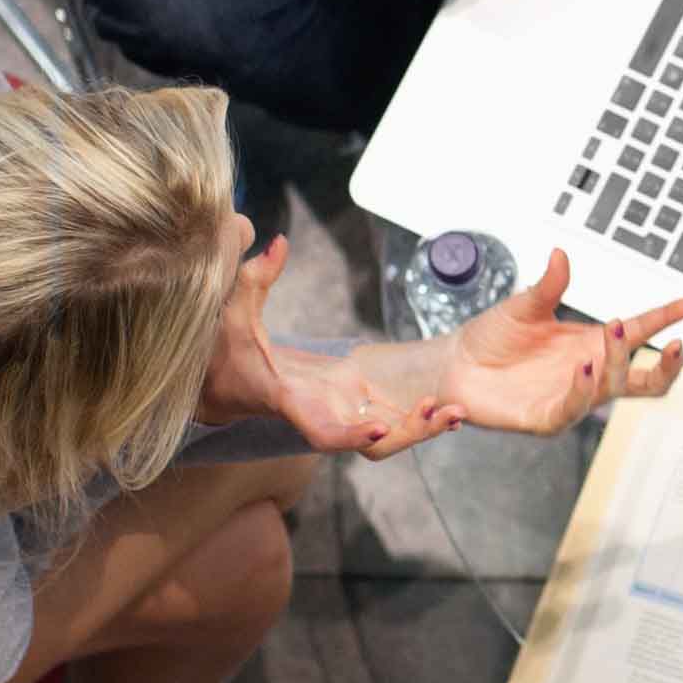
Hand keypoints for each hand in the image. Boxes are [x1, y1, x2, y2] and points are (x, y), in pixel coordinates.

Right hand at [198, 228, 447, 458]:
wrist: (226, 382)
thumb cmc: (226, 353)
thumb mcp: (232, 313)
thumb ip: (253, 278)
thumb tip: (278, 242)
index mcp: (295, 401)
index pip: (322, 431)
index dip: (349, 436)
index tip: (377, 429)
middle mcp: (322, 413)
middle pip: (369, 441)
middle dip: (407, 434)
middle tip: (443, 413)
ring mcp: (339, 409)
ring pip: (385, 433)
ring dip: (420, 428)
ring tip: (457, 411)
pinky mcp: (350, 400)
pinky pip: (387, 416)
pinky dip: (415, 416)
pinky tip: (447, 405)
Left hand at [440, 252, 682, 432]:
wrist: (455, 365)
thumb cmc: (492, 337)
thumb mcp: (523, 305)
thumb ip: (547, 285)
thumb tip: (560, 254)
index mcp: (592, 343)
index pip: (640, 331)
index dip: (667, 318)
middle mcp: (590, 372)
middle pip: (646, 381)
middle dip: (668, 367)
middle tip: (675, 342)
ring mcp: (571, 397)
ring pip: (614, 391)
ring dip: (618, 364)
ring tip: (610, 333)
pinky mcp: (546, 418)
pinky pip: (572, 409)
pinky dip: (582, 388)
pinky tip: (584, 366)